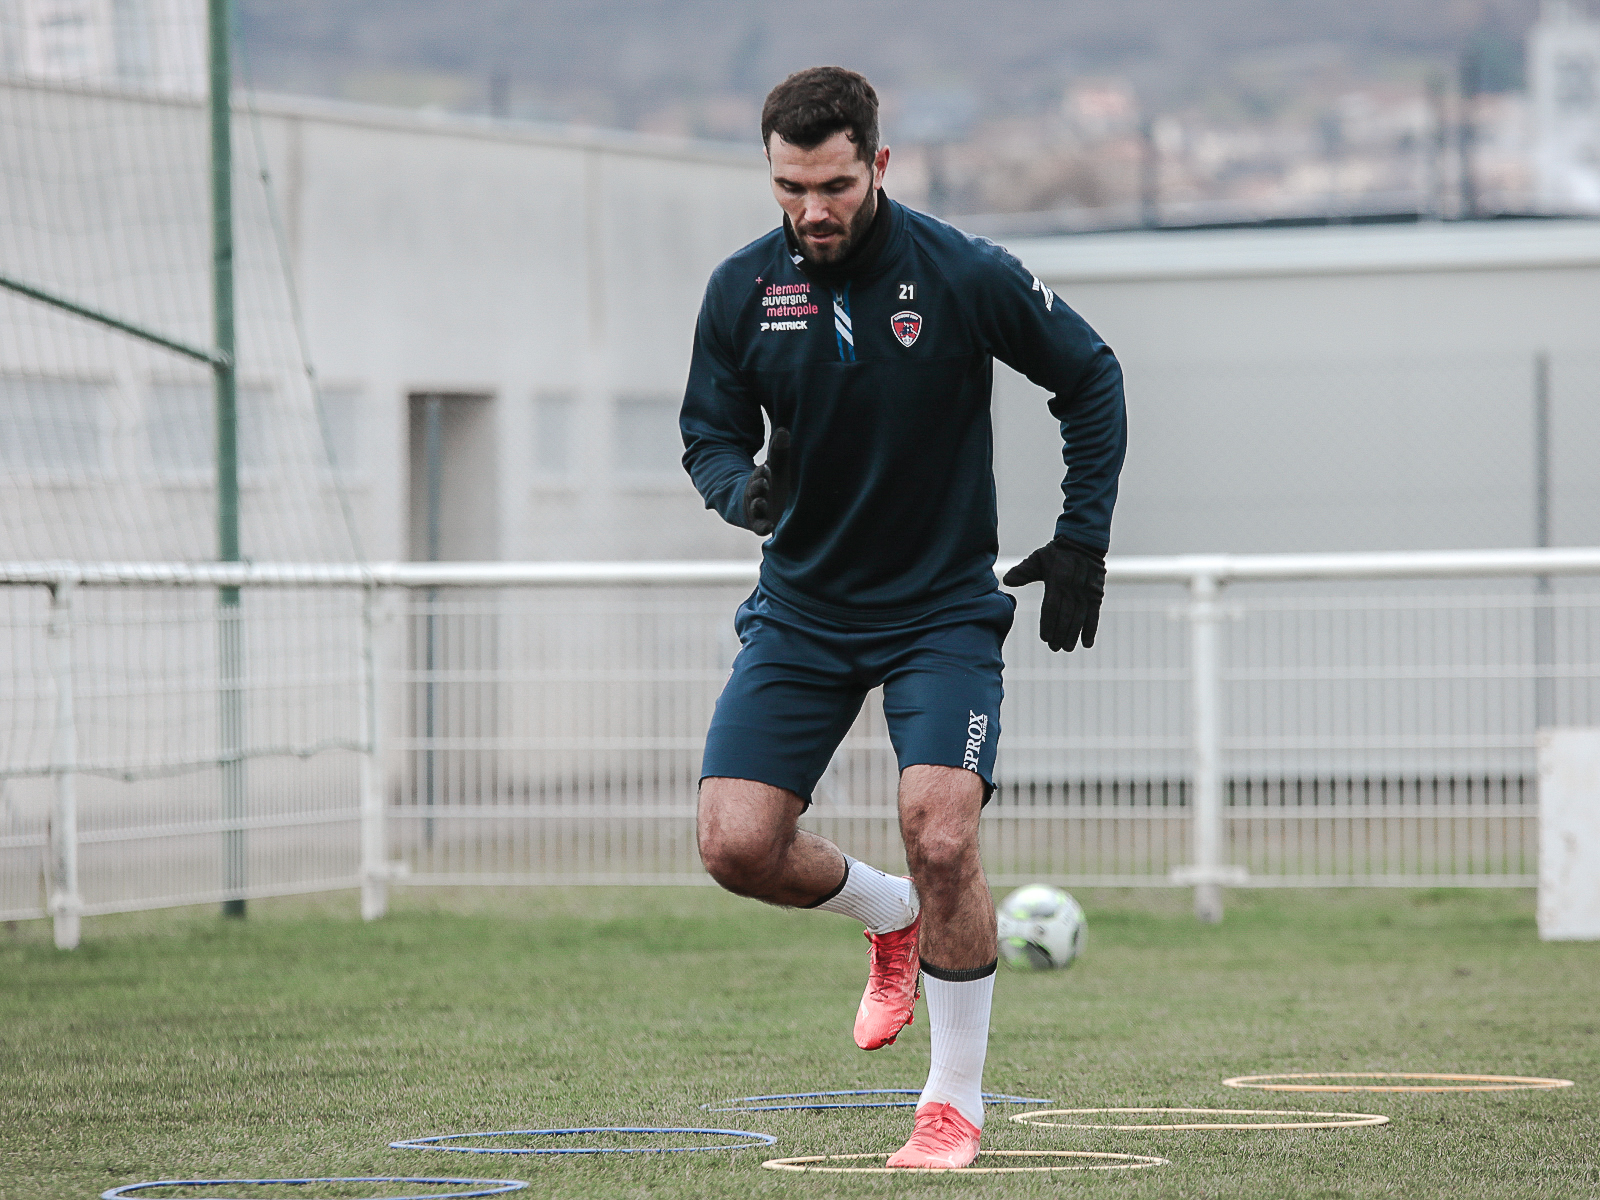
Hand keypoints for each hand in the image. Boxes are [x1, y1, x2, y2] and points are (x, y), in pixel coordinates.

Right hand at [742, 427, 790, 534]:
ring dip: (758, 504)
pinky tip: (769, 527)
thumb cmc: (771, 485)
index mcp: (760, 479)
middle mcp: (757, 495)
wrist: (758, 507)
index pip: (760, 474)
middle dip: (758, 486)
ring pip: (756, 507)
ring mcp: (758, 511)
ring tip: (760, 502)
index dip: (762, 472)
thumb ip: (778, 453)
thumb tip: (784, 429)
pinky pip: (760, 527)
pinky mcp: (761, 524)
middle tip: (763, 482)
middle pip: (755, 490)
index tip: (765, 468)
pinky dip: (763, 526)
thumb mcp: (775, 469)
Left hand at [1002, 537, 1105, 651]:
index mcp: (1057, 580)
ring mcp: (1086, 592)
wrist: (1083, 542)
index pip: (1051, 607)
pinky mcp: (1096, 594)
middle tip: (1054, 647)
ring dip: (1073, 634)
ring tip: (1067, 648)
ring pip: (1079, 617)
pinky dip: (1091, 629)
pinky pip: (1094, 614)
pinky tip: (1087, 644)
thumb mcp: (1037, 558)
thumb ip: (1023, 571)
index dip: (1048, 623)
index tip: (1044, 638)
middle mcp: (1072, 588)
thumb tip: (1007, 580)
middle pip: (1065, 615)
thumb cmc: (1056, 553)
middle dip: (1060, 633)